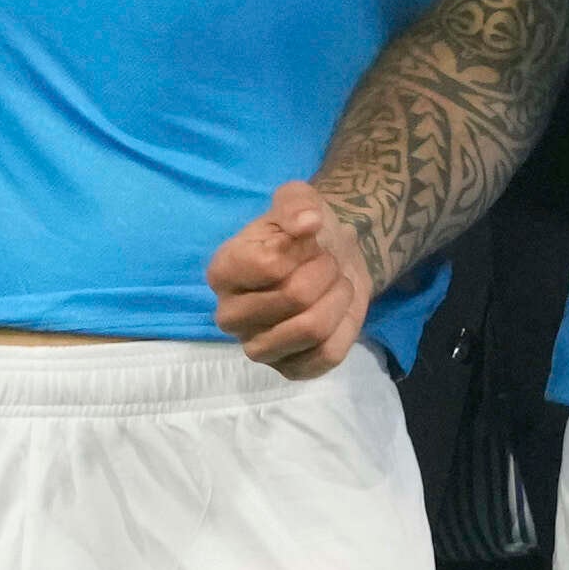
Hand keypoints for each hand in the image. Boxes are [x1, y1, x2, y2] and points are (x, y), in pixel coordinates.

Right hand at [202, 178, 377, 380]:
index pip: (268, 266)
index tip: (310, 239)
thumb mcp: (298, 199)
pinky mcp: (288, 370)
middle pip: (295, 298)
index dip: (304, 249)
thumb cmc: (304, 231)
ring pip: (312, 330)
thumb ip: (297, 204)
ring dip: (338, 298)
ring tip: (336, 284)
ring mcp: (257, 348)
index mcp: (223, 271)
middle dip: (326, 271)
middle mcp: (230, 315)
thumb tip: (307, 222)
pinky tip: (339, 312)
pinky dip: (345, 327)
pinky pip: (327, 355)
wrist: (330, 259)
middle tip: (329, 262)